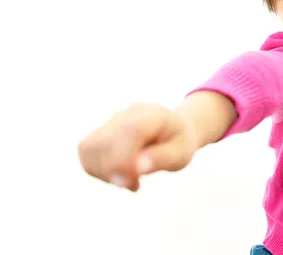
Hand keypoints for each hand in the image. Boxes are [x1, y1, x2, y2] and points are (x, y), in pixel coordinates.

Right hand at [78, 103, 196, 191]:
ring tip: (129, 179)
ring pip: (88, 148)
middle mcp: (128, 114)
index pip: (130, 131)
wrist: (174, 129)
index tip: (131, 182)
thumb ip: (162, 158)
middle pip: (104, 141)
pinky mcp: (101, 131)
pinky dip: (97, 169)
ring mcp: (112, 121)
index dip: (124, 158)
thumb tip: (137, 167)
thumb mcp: (181, 153)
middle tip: (134, 183)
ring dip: (103, 172)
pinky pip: (86, 153)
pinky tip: (119, 174)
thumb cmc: (179, 143)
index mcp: (153, 115)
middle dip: (113, 170)